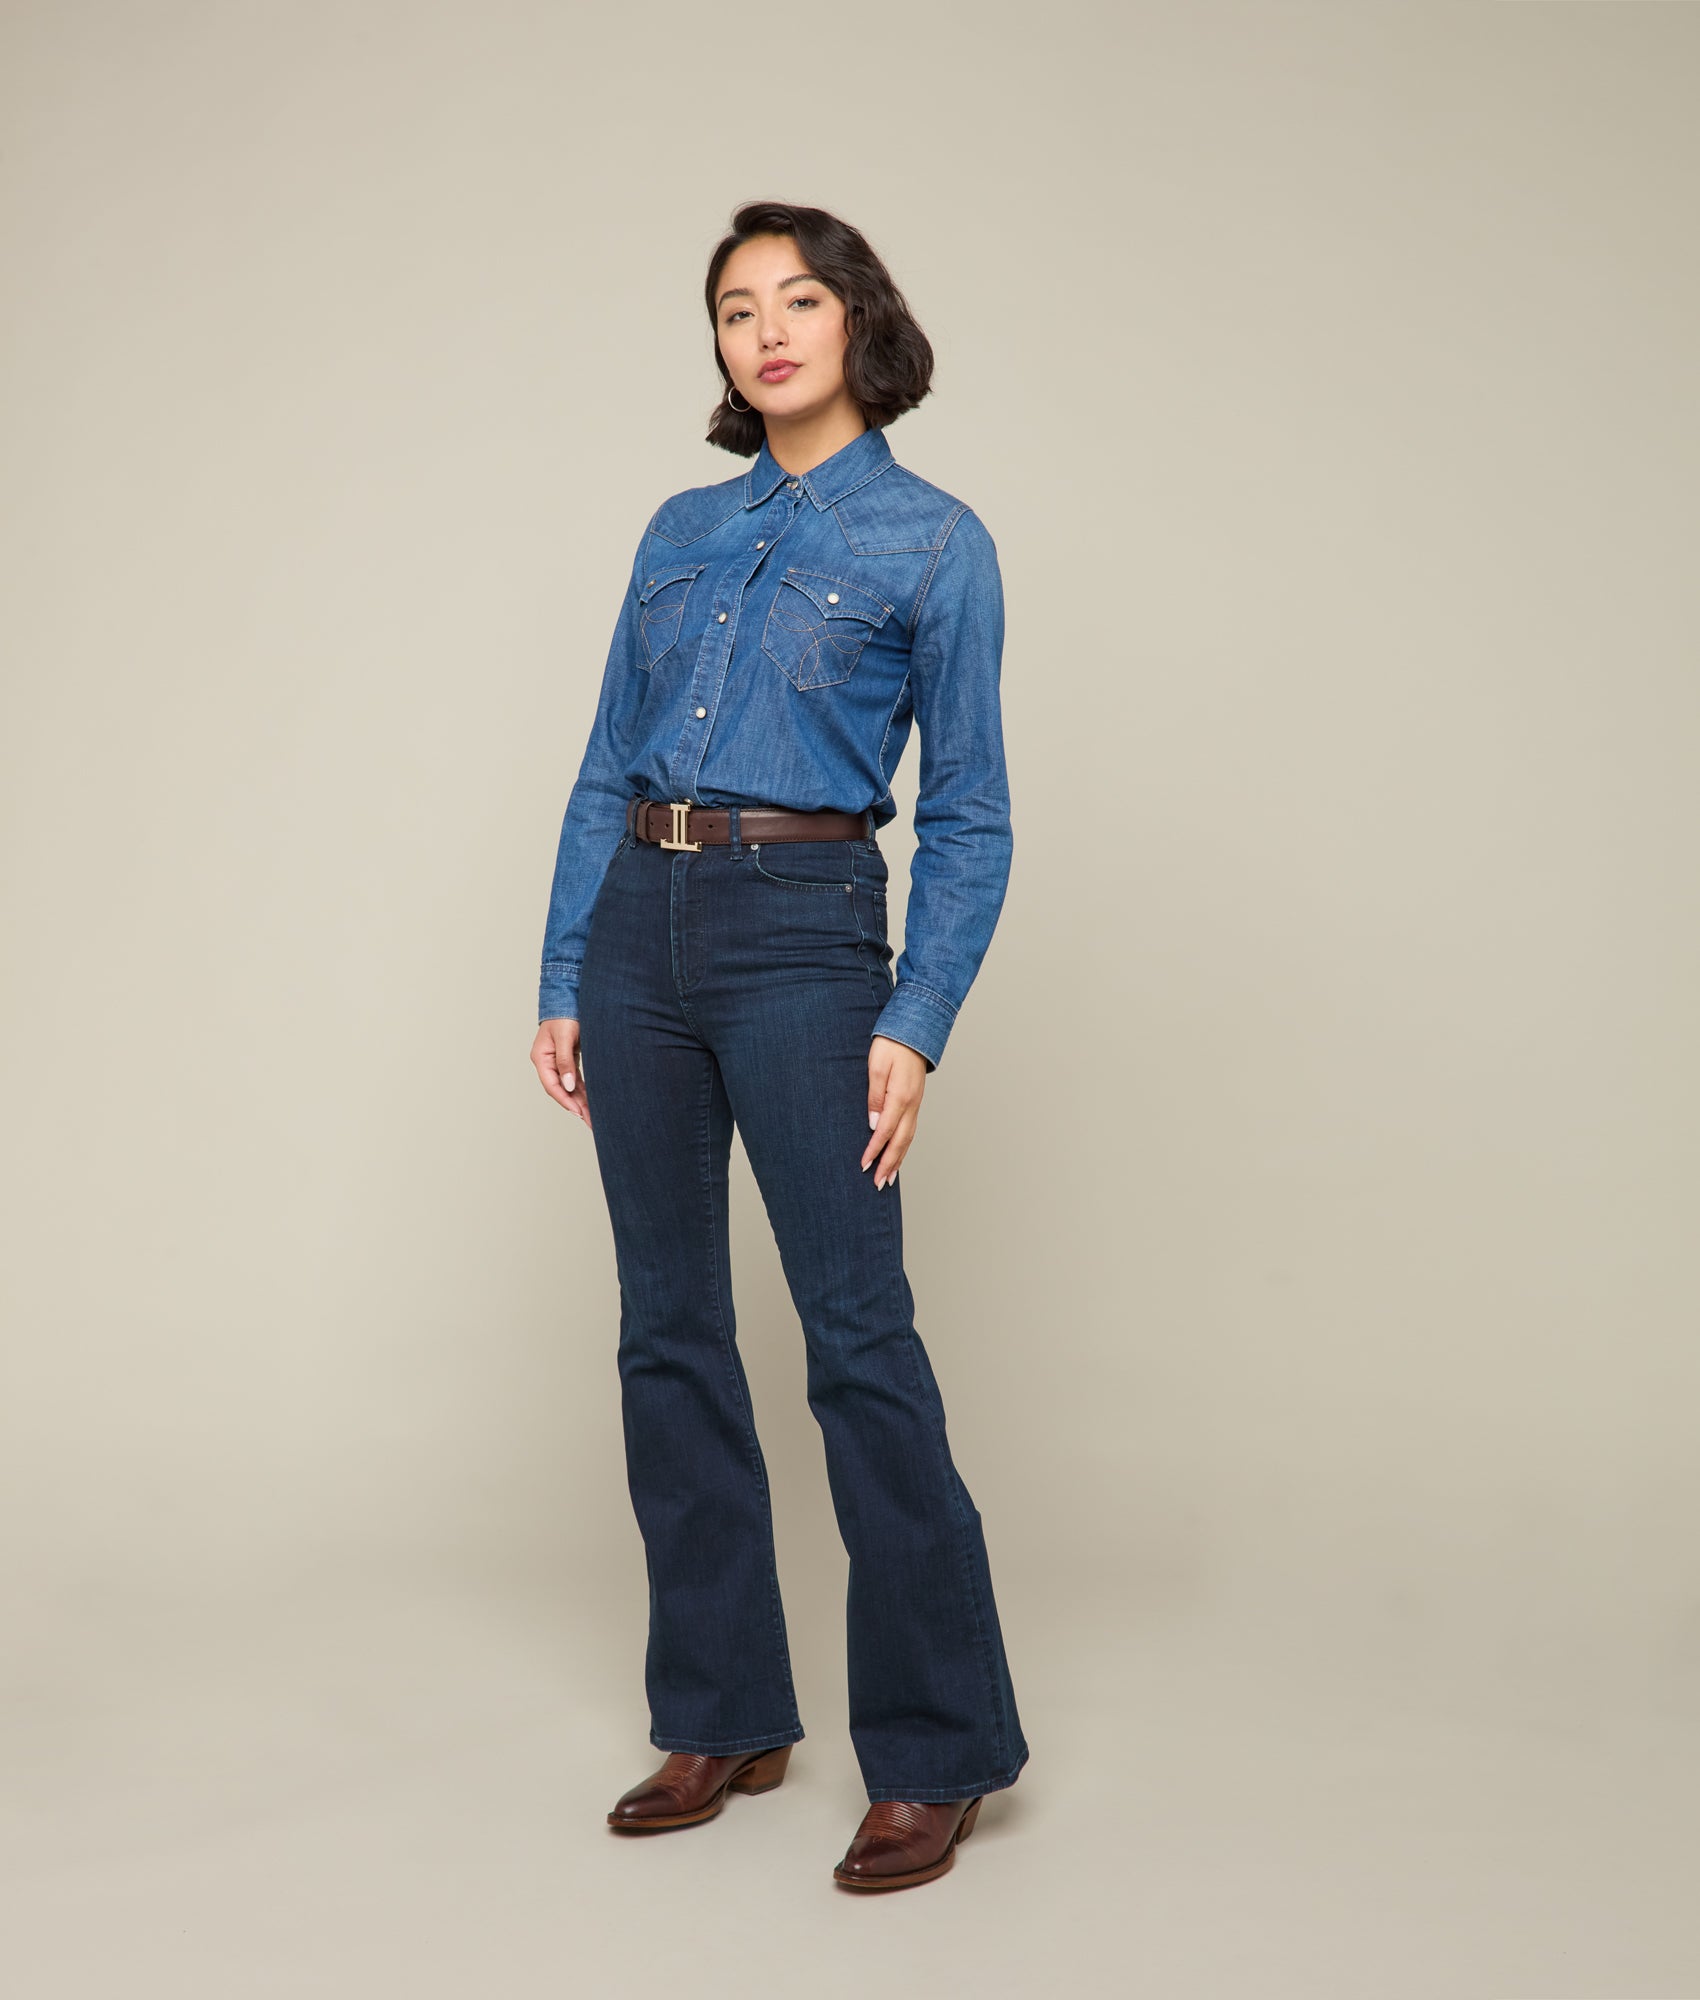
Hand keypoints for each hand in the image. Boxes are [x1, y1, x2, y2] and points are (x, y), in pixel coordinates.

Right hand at [533, 1017, 591, 1129]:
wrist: (569, 995)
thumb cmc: (564, 1013)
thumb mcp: (564, 1037)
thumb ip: (565, 1061)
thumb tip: (569, 1085)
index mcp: (541, 1058)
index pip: (552, 1086)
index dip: (565, 1100)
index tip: (578, 1112)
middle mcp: (548, 1062)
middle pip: (561, 1089)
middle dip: (576, 1106)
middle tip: (590, 1121)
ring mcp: (558, 1060)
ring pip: (570, 1086)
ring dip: (581, 1100)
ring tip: (593, 1116)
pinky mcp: (569, 1057)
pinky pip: (576, 1078)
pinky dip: (584, 1089)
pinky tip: (592, 1100)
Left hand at [864, 1036, 926, 1187]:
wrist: (914, 1029)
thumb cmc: (891, 1044)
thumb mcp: (877, 1067)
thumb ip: (875, 1097)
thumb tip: (874, 1124)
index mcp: (900, 1097)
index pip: (885, 1131)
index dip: (874, 1151)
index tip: (864, 1166)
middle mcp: (911, 1104)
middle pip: (900, 1141)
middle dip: (889, 1164)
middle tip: (878, 1184)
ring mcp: (915, 1103)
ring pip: (908, 1138)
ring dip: (898, 1159)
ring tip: (889, 1177)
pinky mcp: (915, 1101)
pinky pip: (910, 1129)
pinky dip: (904, 1146)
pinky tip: (899, 1153)